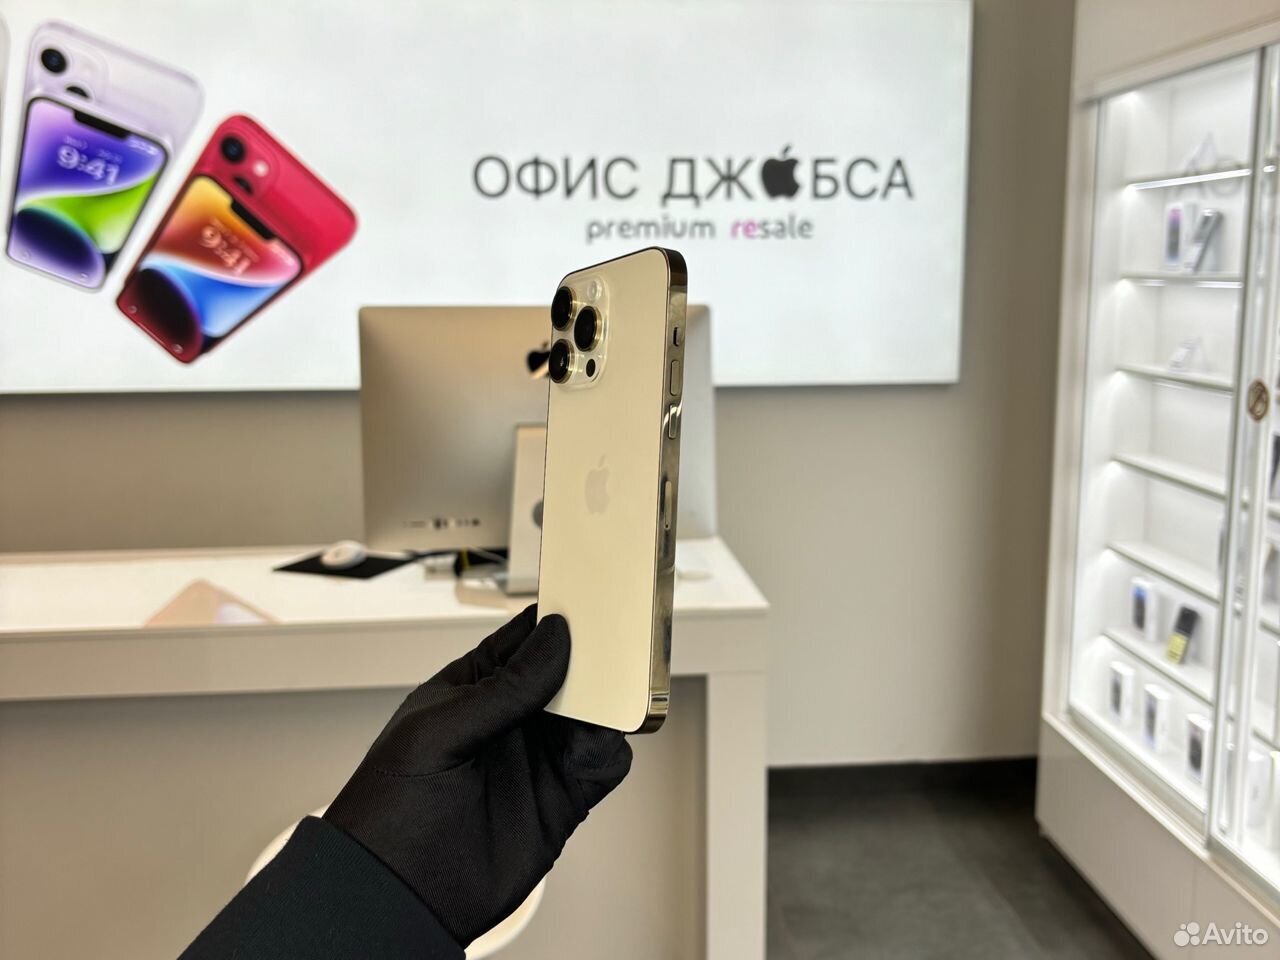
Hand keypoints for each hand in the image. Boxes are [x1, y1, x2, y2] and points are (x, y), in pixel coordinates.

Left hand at [324, 605, 631, 946]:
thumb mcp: (439, 734)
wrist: (395, 896)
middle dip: (595, 657)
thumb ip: (503, 689)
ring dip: (608, 703)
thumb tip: (555, 640)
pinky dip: (610, 751)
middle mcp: (512, 719)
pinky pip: (602, 764)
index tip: (590, 596)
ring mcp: (538, 758)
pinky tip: (596, 748)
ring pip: (593, 715)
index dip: (558, 617)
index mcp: (475, 688)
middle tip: (615, 646)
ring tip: (610, 697)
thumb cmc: (389, 811)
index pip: (526, 638)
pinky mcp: (562, 799)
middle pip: (570, 672)